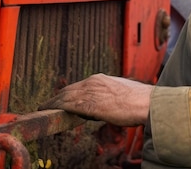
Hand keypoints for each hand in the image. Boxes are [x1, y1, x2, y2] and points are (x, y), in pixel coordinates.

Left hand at [39, 73, 153, 126]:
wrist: (147, 103)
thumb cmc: (139, 100)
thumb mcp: (121, 91)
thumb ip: (108, 94)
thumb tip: (105, 102)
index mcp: (101, 78)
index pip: (78, 85)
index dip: (67, 93)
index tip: (61, 98)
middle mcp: (93, 82)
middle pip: (67, 90)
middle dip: (56, 97)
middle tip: (47, 104)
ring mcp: (90, 93)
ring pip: (64, 97)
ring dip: (52, 103)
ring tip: (43, 108)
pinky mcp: (90, 105)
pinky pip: (67, 106)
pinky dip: (55, 107)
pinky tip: (48, 110)